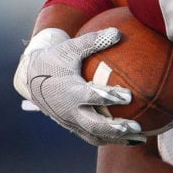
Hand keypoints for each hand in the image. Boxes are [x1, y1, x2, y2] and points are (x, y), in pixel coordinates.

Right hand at [14, 27, 147, 144]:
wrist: (30, 79)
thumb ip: (94, 41)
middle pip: (94, 125)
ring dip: (118, 139)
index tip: (128, 95)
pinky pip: (93, 137)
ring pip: (96, 136)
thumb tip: (118, 32)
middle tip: (136, 126)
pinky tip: (131, 139)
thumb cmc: (54, 59)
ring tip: (141, 139)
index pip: (90, 96)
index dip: (109, 97)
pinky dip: (111, 140)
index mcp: (69, 90)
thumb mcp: (70, 47)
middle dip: (115, 128)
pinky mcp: (73, 127)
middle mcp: (69, 110)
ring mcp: (71, 122)